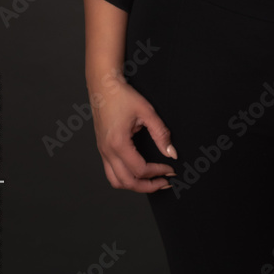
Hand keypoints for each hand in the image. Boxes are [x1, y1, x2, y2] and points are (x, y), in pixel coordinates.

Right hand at [89, 77, 176, 192]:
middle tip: (164, 182)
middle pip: (127, 182)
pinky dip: (125, 178)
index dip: (158, 172)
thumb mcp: (147, 112)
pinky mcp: (102, 149)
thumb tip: (172, 153)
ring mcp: (102, 152)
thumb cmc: (123, 96)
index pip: (140, 169)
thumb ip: (161, 133)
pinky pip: (111, 173)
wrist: (103, 87)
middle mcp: (107, 151)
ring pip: (116, 182)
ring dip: (135, 185)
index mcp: (118, 143)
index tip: (170, 168)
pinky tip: (138, 172)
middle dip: (148, 186)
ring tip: (152, 181)